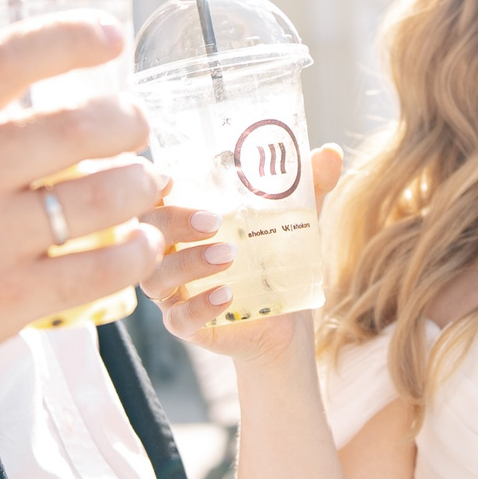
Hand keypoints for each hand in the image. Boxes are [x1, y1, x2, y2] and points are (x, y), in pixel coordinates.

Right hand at [0, 15, 167, 461]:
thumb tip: (46, 78)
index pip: (2, 60)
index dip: (68, 39)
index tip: (110, 36)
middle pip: (74, 128)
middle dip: (127, 121)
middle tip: (138, 126)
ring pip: (100, 197)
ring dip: (142, 183)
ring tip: (147, 181)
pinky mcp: (4, 301)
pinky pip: (99, 268)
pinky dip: (136, 252)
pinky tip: (141, 243)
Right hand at [142, 143, 344, 370]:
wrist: (283, 323)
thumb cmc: (273, 262)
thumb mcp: (291, 221)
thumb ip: (307, 188)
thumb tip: (331, 152)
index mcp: (182, 223)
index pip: (151, 199)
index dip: (149, 188)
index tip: (170, 178)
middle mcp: (168, 255)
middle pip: (146, 233)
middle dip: (173, 222)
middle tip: (213, 220)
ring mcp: (173, 293)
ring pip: (156, 277)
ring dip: (189, 263)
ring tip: (229, 256)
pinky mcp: (187, 326)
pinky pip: (178, 319)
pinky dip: (200, 306)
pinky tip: (227, 296)